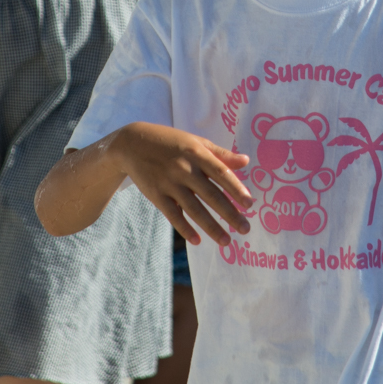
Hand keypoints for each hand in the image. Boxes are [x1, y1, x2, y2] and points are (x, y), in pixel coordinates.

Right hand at [107, 122, 254, 246]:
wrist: (133, 143)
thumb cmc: (171, 142)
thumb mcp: (196, 142)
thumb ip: (221, 154)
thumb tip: (246, 161)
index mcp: (198, 154)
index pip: (221, 174)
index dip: (236, 189)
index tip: (250, 204)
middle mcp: (185, 170)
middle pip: (211, 195)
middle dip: (230, 214)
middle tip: (246, 229)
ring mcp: (170, 184)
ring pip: (194, 209)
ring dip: (211, 227)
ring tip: (226, 241)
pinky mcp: (156, 195)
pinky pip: (173, 215)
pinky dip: (185, 228)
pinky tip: (197, 240)